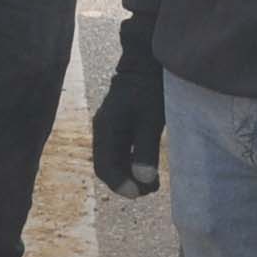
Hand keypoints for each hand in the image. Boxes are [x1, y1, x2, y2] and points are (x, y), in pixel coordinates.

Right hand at [92, 52, 164, 196]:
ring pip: (116, 163)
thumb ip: (145, 150)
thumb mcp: (150, 119)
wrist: (147, 62)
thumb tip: (143, 180)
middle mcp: (103, 132)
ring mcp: (111, 131)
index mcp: (105, 129)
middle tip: (149, 191)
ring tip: (153, 185)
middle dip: (126, 183)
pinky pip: (123, 154)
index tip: (138, 194)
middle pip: (108, 167)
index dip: (119, 184)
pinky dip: (134, 165)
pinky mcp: (122, 129)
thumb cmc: (149, 88)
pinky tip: (151, 172)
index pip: (104, 166)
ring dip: (131, 176)